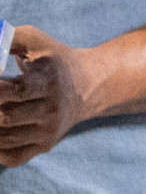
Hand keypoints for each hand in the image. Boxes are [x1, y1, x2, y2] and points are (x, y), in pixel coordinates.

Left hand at [0, 26, 97, 165]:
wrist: (89, 84)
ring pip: (4, 138)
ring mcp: (50, 129)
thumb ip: (5, 37)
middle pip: (4, 116)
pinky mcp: (46, 145)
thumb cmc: (52, 59)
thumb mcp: (34, 40)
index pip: (11, 91)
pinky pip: (12, 156)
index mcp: (49, 79)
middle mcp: (53, 107)